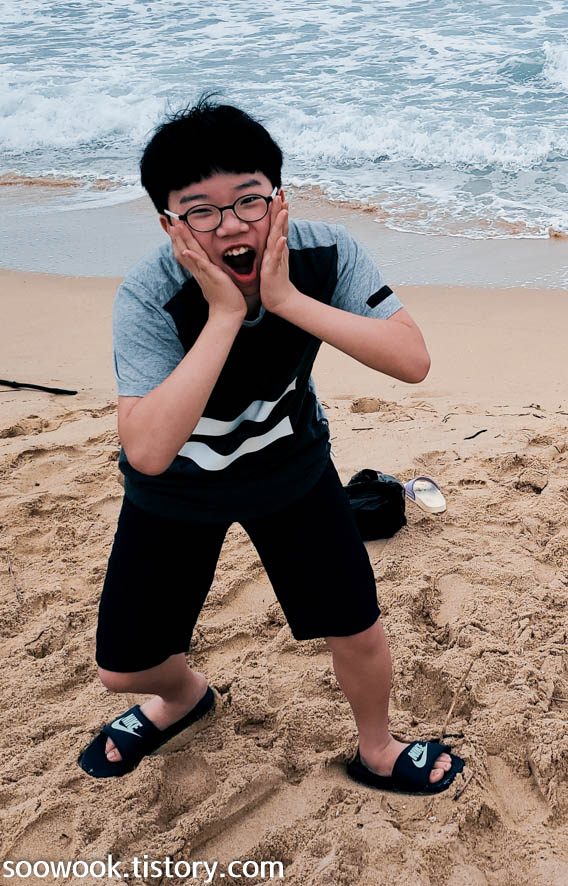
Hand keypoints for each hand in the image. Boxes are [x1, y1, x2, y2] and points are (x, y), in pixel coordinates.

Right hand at [168, 221, 246, 320]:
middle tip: (171, 220)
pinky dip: (194, 258)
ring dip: (182, 240)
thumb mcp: (214, 277)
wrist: (227, 313)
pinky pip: (202, 266)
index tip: (171, 225)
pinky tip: (187, 251)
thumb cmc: (224, 296)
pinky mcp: (213, 276)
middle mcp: (198, 270)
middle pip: (182, 249)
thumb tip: (205, 261)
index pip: (184, 251)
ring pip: (189, 254)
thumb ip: (208, 268)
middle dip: (177, 234)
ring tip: (177, 226)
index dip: (177, 239)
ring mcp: (204, 273)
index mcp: (198, 269)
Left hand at [260, 194, 298, 313]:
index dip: (278, 208)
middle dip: (280, 209)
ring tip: (284, 209)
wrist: (280, 299)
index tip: (278, 192)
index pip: (278, 223)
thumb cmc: (274, 279)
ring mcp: (277, 258)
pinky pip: (277, 256)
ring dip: (282, 223)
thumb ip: (272, 244)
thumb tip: (274, 232)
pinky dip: (279, 247)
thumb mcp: (272, 257)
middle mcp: (278, 249)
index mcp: (276, 245)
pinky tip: (281, 238)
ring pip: (279, 237)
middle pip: (280, 225)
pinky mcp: (273, 268)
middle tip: (281, 192)